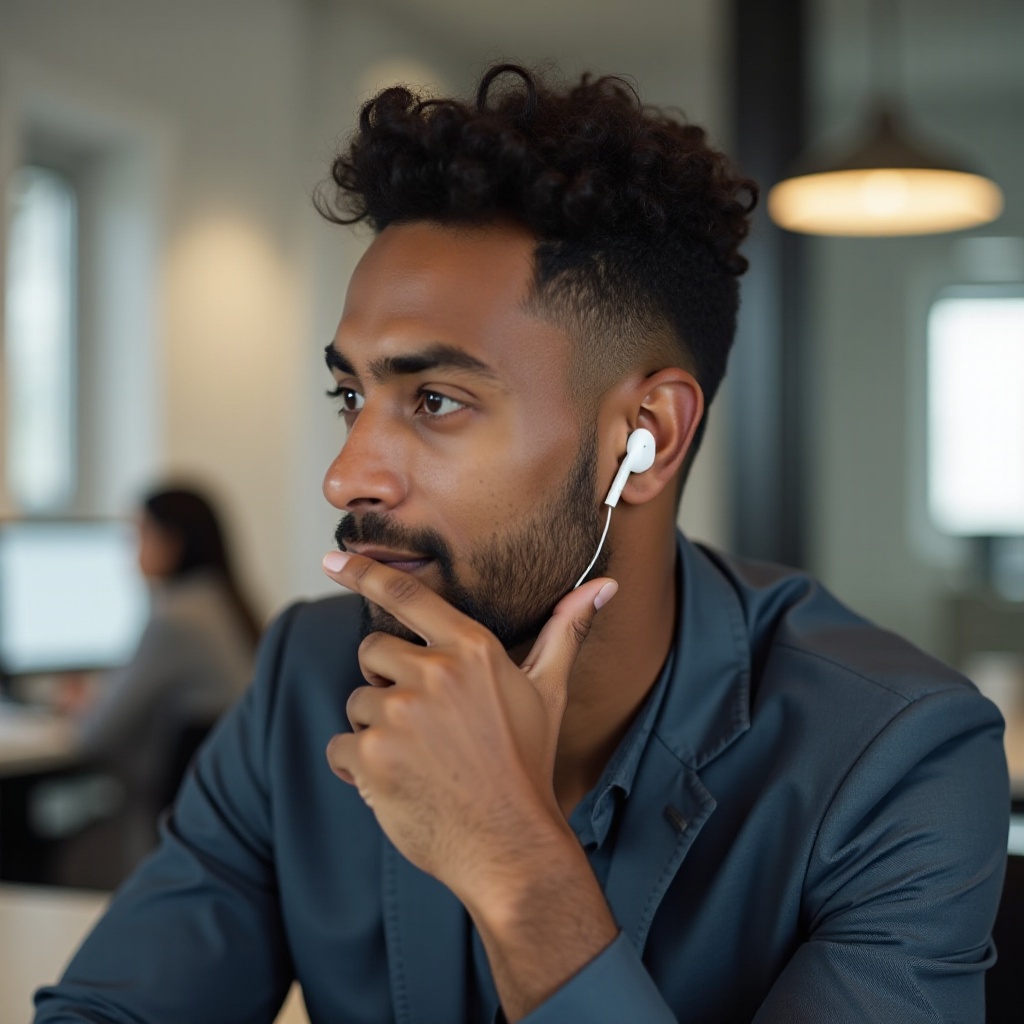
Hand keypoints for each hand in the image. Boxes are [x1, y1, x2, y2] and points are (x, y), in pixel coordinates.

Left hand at [322, 549, 616, 904]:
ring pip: (357, 703)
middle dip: (386, 682)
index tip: (332, 557)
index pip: (407, 596)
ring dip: (375, 730)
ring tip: (421, 760)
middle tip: (425, 725)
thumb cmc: (528, 765)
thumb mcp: (549, 691)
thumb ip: (565, 631)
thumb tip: (605, 585)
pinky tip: (398, 785)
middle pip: (372, 652)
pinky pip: (340, 747)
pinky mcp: (372, 754)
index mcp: (473, 649)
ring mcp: (401, 713)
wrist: (511, 845)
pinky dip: (357, 767)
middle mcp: (435, 672)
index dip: (364, 572)